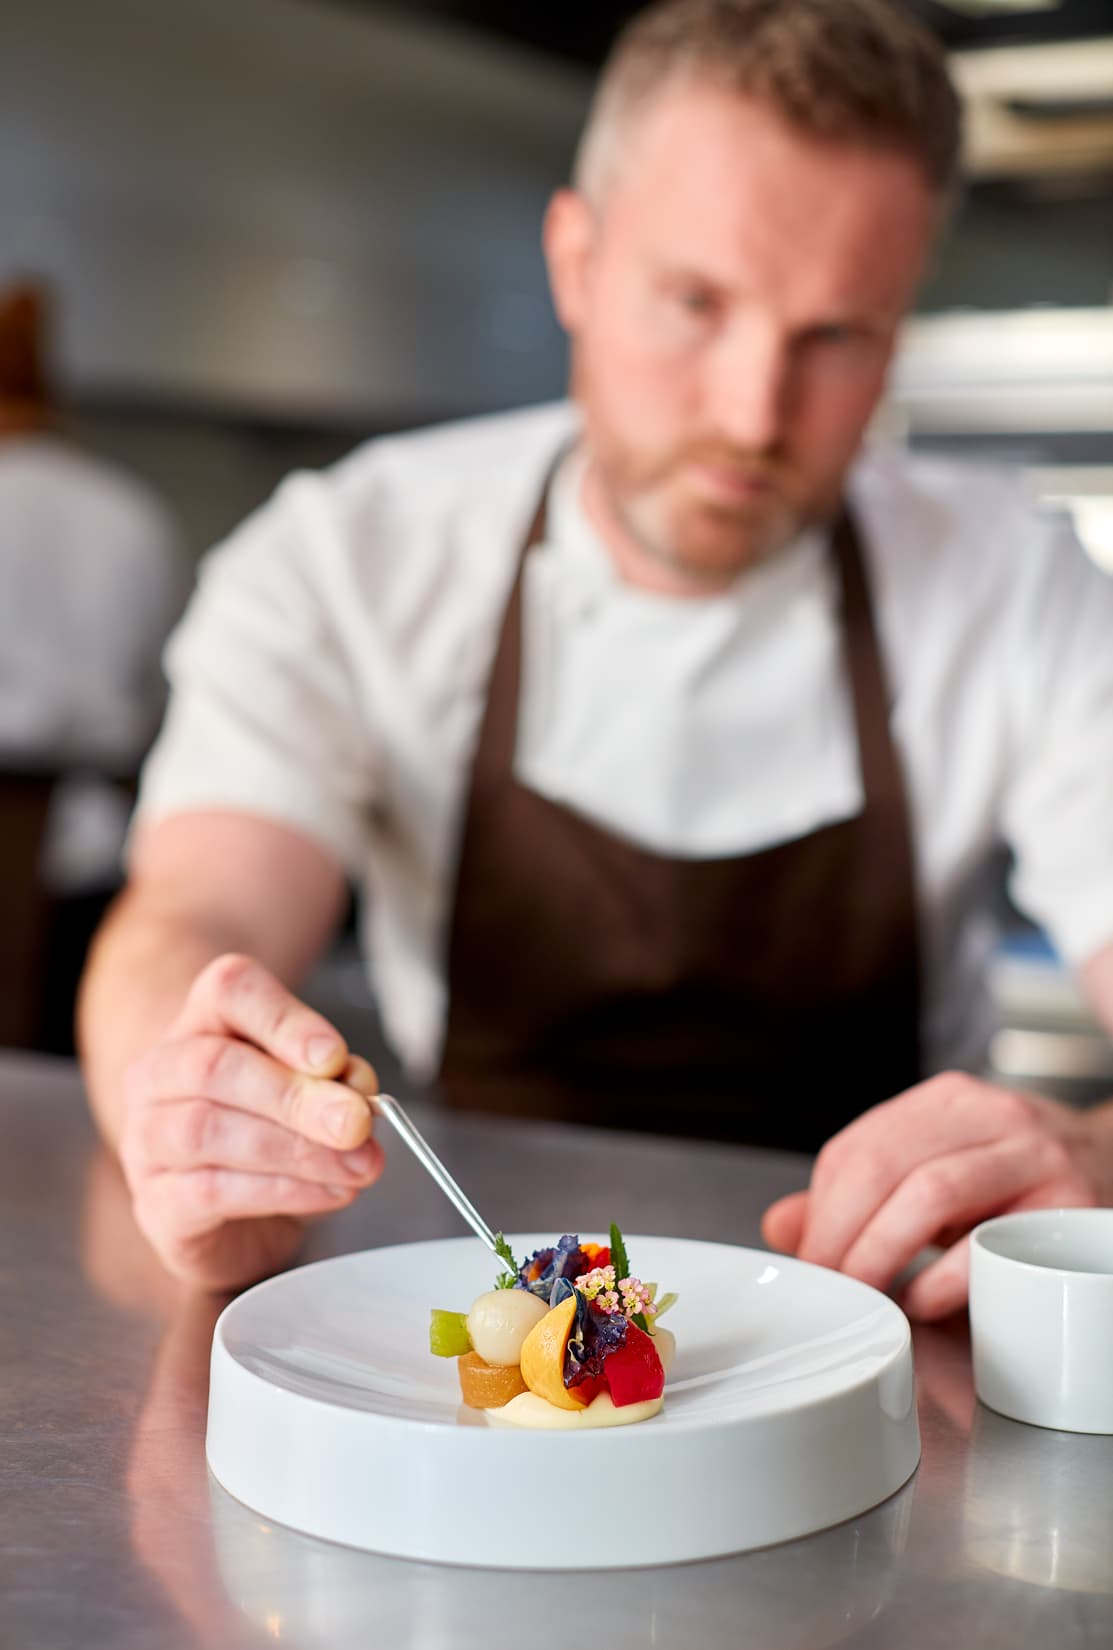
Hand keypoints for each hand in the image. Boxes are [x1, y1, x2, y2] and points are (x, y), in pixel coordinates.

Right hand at [118, 953, 383, 1289]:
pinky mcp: (156, 1202)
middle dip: (295, 1096)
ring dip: (295, 1151)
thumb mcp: (314, 1089)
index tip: (335, 1057)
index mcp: (202, 1021)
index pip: (231, 991)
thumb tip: (356, 1091)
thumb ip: (336, 1081)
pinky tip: (329, 1192)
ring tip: (355, 1165)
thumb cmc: (272, 1126)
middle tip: (355, 1123)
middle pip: (214, 1066)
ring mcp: (146, 1139)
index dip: (285, 1021)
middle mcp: (159, 1072)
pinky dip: (282, 1192)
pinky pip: (210, 1192)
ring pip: (207, 1131)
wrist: (229, 1205)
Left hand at [761, 1072, 1106, 1319]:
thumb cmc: (1015, 1181)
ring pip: (932, 1192)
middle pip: (885, 1165)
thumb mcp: (936, 1172)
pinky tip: (923, 1302)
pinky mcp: (1071, 1206)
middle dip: (841, 1235)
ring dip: (882, 1253)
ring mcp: (1034, 1155)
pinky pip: (992, 1242)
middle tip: (829, 1288)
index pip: (857, 1148)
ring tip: (867, 1295)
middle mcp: (989, 1113)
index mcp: (945, 1101)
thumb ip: (857, 1196)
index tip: (807, 1263)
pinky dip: (944, 1279)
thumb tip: (780, 1226)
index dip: (821, 1212)